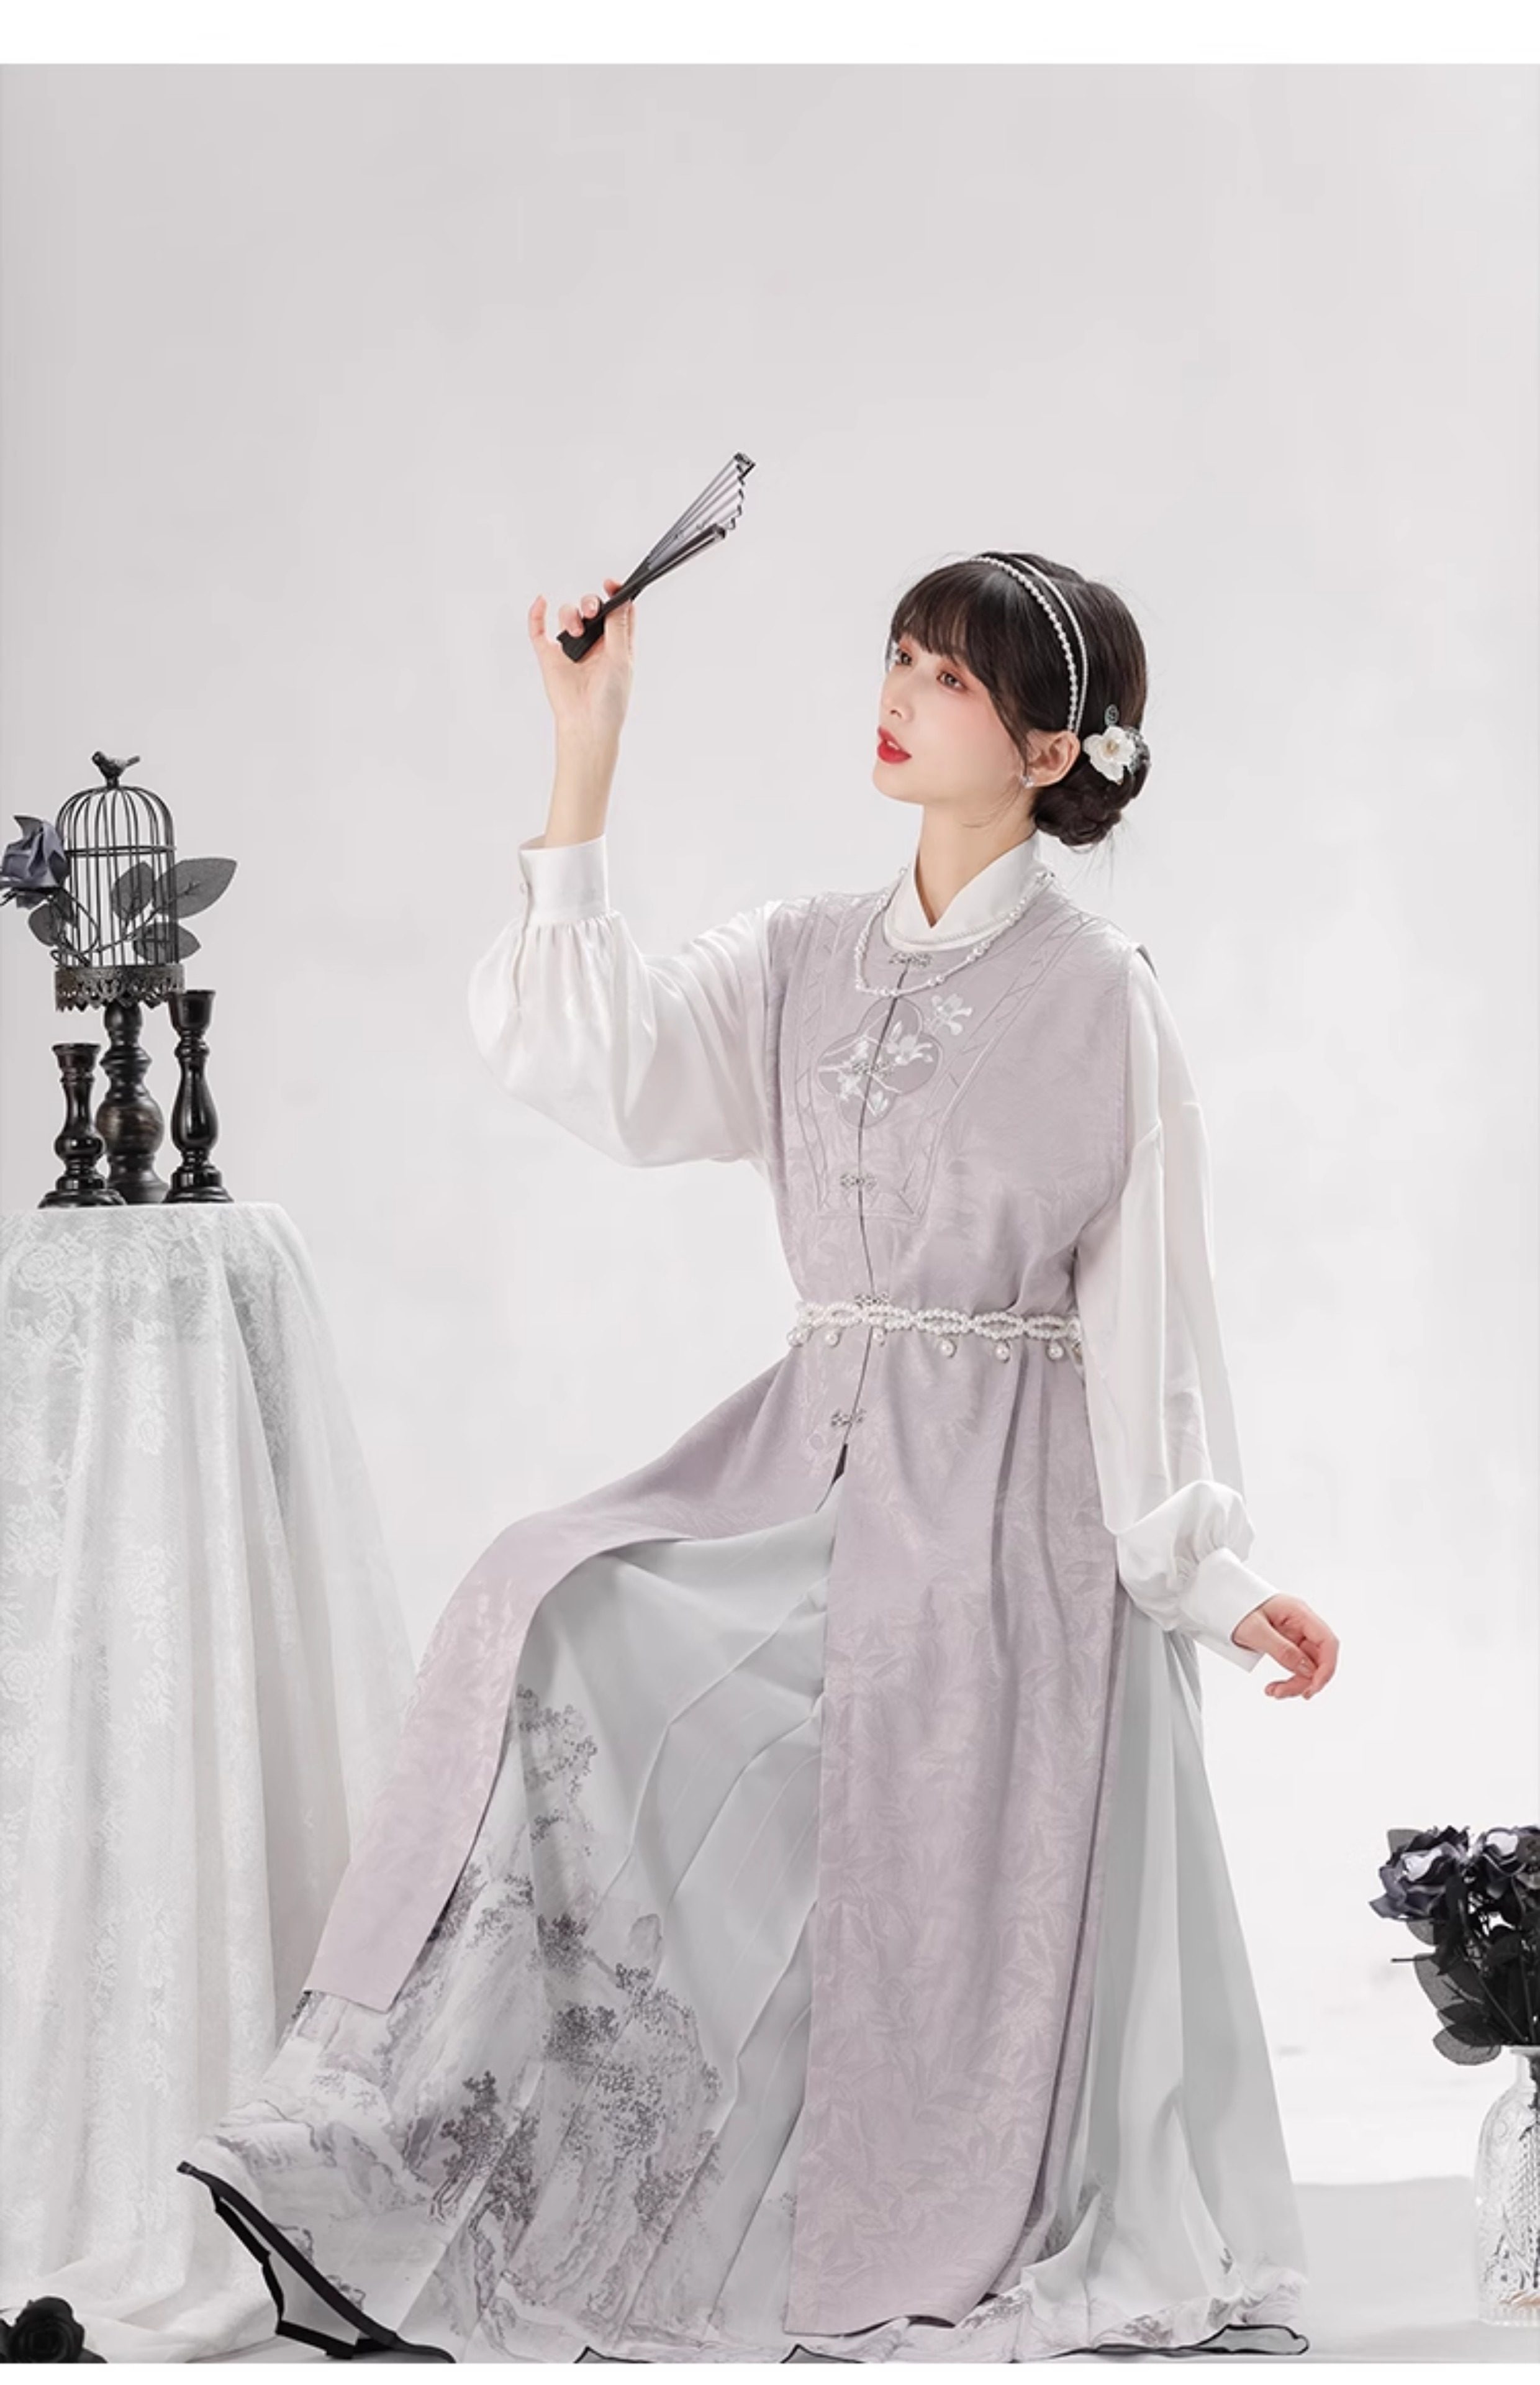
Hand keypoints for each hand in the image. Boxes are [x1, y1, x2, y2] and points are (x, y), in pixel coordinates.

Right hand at [527, 575, 635, 749]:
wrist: (587, 725)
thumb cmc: (609, 701)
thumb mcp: (620, 658)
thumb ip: (618, 627)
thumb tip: (621, 599)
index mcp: (615, 644)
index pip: (616, 611)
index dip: (615, 594)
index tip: (611, 584)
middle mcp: (594, 644)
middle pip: (591, 609)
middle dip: (590, 603)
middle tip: (592, 611)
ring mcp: (571, 649)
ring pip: (567, 615)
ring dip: (571, 615)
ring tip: (575, 632)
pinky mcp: (550, 657)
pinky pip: (539, 631)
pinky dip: (537, 614)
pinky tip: (541, 602)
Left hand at [1232, 1594, 1338, 1697]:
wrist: (1221, 1602)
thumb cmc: (1235, 1606)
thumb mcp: (1255, 1630)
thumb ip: (1282, 1650)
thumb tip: (1307, 1670)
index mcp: (1299, 1613)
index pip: (1327, 1641)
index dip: (1327, 1667)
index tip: (1314, 1687)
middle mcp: (1302, 1624)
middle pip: (1319, 1658)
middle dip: (1306, 1680)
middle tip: (1284, 1693)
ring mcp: (1295, 1635)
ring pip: (1309, 1666)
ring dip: (1296, 1683)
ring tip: (1274, 1692)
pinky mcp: (1287, 1644)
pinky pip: (1296, 1666)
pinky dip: (1289, 1680)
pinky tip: (1275, 1687)